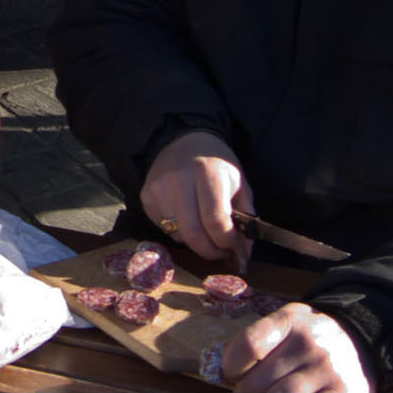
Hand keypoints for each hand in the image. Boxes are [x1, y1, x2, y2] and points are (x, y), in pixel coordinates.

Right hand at [140, 130, 253, 269]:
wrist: (184, 141)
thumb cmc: (216, 164)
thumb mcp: (239, 183)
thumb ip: (246, 217)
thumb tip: (244, 252)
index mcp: (207, 174)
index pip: (216, 221)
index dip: (227, 241)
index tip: (234, 245)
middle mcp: (179, 180)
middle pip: (193, 234)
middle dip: (210, 251)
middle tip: (220, 252)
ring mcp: (158, 189)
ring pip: (178, 235)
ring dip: (195, 241)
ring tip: (205, 231)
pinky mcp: (146, 197)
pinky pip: (163, 228)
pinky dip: (178, 231)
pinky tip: (186, 217)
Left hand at [221, 302, 371, 392]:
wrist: (362, 339)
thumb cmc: (312, 335)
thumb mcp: (288, 320)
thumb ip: (258, 338)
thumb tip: (227, 366)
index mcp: (290, 323)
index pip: (249, 345)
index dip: (232, 365)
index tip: (234, 373)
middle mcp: (309, 346)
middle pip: (257, 383)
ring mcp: (326, 372)